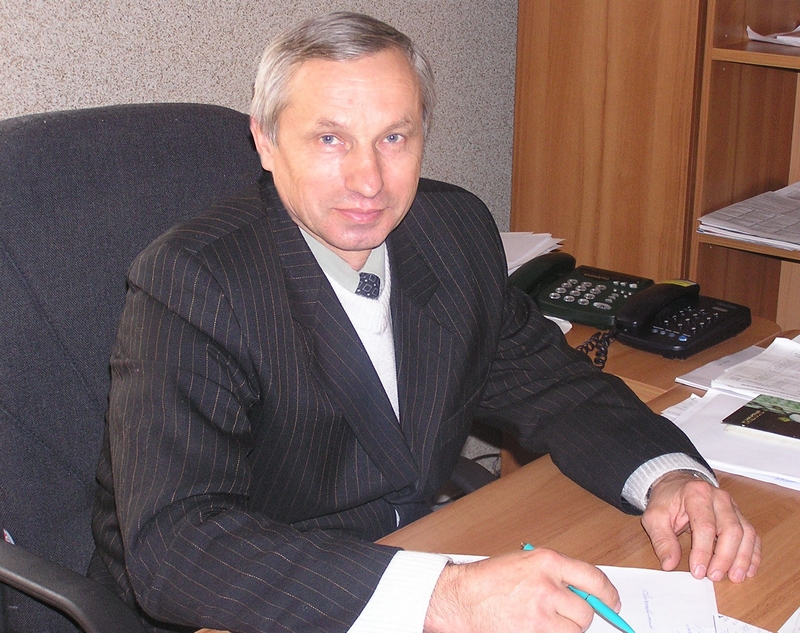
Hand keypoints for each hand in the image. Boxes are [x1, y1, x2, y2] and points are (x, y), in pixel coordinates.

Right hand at [423, 548, 619, 632]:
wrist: (462, 598)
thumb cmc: (489, 579)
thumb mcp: (525, 562)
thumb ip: (556, 573)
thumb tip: (586, 592)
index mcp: (547, 561)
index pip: (594, 579)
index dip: (608, 594)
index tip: (612, 602)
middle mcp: (547, 586)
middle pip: (585, 611)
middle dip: (578, 615)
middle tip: (563, 613)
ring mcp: (540, 614)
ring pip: (574, 630)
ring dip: (565, 629)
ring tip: (543, 621)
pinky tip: (534, 627)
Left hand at [641, 471, 760, 582]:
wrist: (676, 484)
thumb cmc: (667, 501)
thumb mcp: (654, 517)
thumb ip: (662, 540)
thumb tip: (670, 564)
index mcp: (696, 493)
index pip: (705, 525)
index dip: (703, 551)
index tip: (698, 571)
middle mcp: (719, 498)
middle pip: (731, 529)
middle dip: (725, 557)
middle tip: (714, 576)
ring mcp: (732, 506)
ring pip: (746, 532)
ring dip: (743, 558)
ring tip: (735, 577)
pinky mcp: (739, 516)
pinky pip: (752, 535)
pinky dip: (752, 554)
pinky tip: (748, 570)